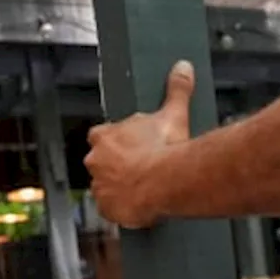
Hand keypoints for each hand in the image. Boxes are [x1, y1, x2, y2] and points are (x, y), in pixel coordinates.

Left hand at [84, 60, 195, 228]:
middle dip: (117, 166)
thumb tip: (183, 68)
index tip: (132, 147)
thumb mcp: (173, 113)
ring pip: (106, 188)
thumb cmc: (165, 147)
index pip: (102, 137)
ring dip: (119, 189)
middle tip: (141, 169)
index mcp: (104, 137)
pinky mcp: (108, 209)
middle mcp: (95, 161)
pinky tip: (139, 207)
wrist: (166, 180)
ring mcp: (100, 187)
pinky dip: (122, 209)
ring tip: (143, 190)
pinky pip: (111, 210)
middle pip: (102, 163)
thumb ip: (176, 90)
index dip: (117, 143)